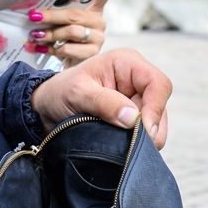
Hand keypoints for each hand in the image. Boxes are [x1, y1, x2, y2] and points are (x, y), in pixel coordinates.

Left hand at [26, 0, 113, 66]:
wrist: (70, 62)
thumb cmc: (63, 34)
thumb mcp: (62, 18)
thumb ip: (58, 6)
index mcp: (94, 8)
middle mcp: (98, 22)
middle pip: (76, 14)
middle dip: (51, 15)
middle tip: (34, 16)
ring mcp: (97, 38)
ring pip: (73, 31)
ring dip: (50, 33)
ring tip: (35, 34)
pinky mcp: (91, 54)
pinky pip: (69, 49)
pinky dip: (52, 49)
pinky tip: (41, 48)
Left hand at [30, 48, 171, 148]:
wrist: (47, 107)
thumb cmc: (60, 92)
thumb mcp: (77, 93)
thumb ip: (104, 102)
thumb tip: (134, 118)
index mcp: (126, 63)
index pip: (158, 84)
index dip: (156, 108)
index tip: (143, 130)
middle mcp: (136, 79)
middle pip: (160, 107)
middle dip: (149, 127)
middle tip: (128, 143)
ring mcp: (136, 99)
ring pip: (156, 123)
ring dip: (141, 137)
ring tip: (117, 141)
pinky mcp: (133, 117)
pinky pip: (146, 133)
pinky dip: (136, 142)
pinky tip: (119, 144)